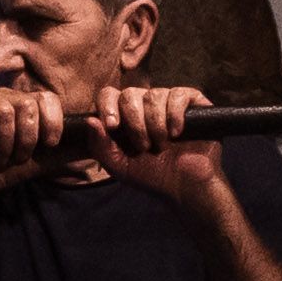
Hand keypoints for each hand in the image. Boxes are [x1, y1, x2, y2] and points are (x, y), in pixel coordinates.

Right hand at [0, 86, 65, 207]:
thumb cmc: (8, 169)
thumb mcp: (44, 160)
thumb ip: (69, 151)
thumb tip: (100, 147)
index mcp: (24, 102)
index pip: (46, 98)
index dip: (51, 121)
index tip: (48, 144)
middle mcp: (3, 95)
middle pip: (27, 104)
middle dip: (27, 138)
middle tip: (18, 156)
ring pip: (5, 111)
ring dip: (6, 144)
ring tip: (1, 158)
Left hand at [84, 84, 222, 204]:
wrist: (185, 187)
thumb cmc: (153, 176)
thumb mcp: (119, 166)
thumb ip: (100, 146)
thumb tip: (90, 120)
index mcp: (124, 116)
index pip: (108, 95)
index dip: (107, 106)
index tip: (113, 126)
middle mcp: (145, 104)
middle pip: (130, 94)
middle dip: (134, 123)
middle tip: (143, 146)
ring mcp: (168, 101)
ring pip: (154, 95)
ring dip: (155, 124)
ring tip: (162, 144)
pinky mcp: (191, 102)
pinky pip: (178, 95)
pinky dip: (174, 115)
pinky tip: (177, 133)